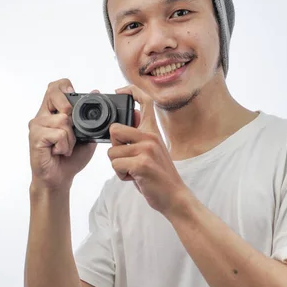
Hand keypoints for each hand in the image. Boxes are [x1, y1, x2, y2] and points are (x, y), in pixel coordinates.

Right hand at [28, 79, 98, 190]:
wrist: (60, 179)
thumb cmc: (71, 157)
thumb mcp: (86, 134)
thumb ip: (90, 116)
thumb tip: (96, 92)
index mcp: (52, 111)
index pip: (55, 86)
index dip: (65, 87)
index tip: (73, 98)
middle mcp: (42, 115)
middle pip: (54, 93)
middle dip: (69, 110)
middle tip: (71, 130)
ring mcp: (37, 125)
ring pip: (63, 119)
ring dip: (71, 138)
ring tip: (66, 147)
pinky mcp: (35, 137)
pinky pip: (59, 134)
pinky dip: (65, 145)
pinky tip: (59, 152)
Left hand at [107, 84, 188, 215]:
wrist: (175, 196)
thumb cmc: (159, 175)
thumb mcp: (152, 149)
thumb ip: (140, 136)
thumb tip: (128, 119)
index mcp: (153, 130)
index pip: (145, 100)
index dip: (130, 90)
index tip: (119, 91)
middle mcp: (151, 136)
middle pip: (114, 130)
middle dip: (115, 148)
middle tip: (128, 160)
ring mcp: (147, 149)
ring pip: (112, 152)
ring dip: (118, 166)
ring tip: (134, 171)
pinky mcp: (142, 163)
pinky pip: (116, 165)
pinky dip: (121, 176)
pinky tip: (135, 178)